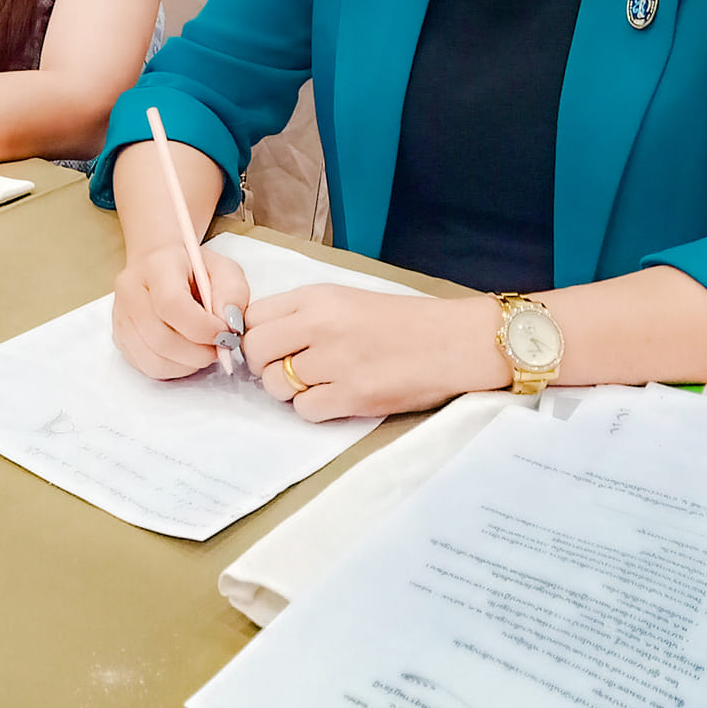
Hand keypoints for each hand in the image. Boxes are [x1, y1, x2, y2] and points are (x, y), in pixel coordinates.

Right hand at [111, 242, 252, 378]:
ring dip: (188, 364)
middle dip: (199, 353)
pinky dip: (174, 369)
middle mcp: (130, 291)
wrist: (159, 265)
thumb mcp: (223, 269)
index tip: (225, 333)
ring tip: (203, 350)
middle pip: (161, 339)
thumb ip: (232, 293)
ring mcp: (121, 317)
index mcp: (155, 267)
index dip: (202, 327)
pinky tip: (186, 354)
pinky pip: (147, 368)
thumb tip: (228, 324)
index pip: (172, 304)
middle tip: (219, 347)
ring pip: (154, 360)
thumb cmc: (193, 269)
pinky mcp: (120, 338)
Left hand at [241, 286, 499, 421]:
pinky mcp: (352, 396)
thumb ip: (303, 314)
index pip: (253, 316)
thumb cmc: (402, 321)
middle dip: (263, 364)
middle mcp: (320, 325)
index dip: (255, 334)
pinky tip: (334, 397)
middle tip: (287, 369)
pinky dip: (313, 409)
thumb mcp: (346, 300)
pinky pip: (304, 410)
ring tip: (317, 383)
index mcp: (317, 297)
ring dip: (288, 390)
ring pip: (275, 385)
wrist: (453, 342)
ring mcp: (335, 362)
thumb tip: (261, 337)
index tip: (270, 345)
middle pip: (255, 351)